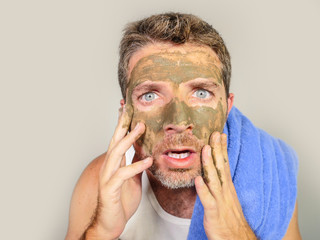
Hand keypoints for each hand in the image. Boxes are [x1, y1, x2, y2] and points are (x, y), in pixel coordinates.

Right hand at [84, 105, 152, 239]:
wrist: (109, 223)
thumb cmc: (120, 202)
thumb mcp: (132, 180)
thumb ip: (136, 166)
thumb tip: (144, 153)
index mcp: (114, 164)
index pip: (117, 140)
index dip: (122, 124)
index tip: (126, 109)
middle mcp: (109, 167)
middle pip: (115, 140)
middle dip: (123, 124)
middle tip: (131, 110)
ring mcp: (107, 177)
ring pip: (116, 153)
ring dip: (128, 139)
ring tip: (141, 128)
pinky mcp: (110, 189)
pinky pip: (123, 174)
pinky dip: (136, 166)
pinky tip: (148, 161)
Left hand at [195, 132, 256, 239]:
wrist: (238, 239)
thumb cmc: (230, 218)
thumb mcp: (226, 197)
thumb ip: (219, 184)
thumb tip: (213, 172)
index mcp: (227, 186)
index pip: (225, 164)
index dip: (222, 149)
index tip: (221, 134)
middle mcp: (225, 191)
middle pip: (221, 166)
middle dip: (217, 149)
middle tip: (215, 133)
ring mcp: (220, 201)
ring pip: (214, 179)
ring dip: (209, 163)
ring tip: (205, 149)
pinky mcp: (214, 213)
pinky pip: (208, 200)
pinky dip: (202, 189)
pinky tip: (197, 179)